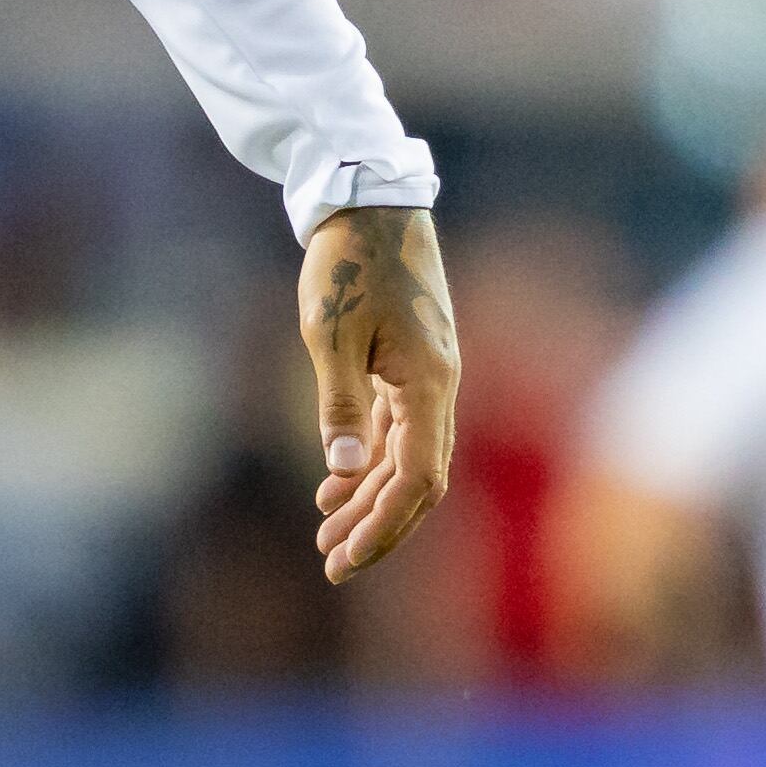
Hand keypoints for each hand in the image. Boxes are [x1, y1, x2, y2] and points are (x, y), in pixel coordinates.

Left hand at [301, 202, 458, 579]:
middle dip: (378, 525)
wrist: (370, 203)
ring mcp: (427, 377)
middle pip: (418, 480)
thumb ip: (340, 404)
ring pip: (407, 458)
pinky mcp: (411, 365)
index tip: (345, 556)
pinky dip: (369, 461)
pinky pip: (397, 430)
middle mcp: (439, 387)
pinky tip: (336, 486)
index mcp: (429, 383)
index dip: (384, 523)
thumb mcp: (331, 334)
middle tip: (333, 563)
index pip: (417, 478)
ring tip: (326, 534)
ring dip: (370, 498)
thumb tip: (341, 472)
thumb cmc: (348, 264)